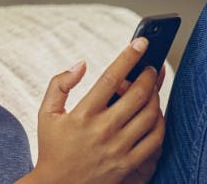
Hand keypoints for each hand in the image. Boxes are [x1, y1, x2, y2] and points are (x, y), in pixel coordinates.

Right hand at [25, 38, 166, 182]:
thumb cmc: (52, 147)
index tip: (141, 42)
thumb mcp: (46, 113)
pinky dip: (160, 122)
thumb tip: (81, 64)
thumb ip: (59, 84)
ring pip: (150, 115)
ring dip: (156, 97)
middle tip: (150, 67)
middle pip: (138, 94)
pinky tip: (155, 114)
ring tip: (152, 89)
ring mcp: (118, 148)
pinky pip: (155, 138)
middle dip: (149, 75)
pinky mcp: (129, 163)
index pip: (111, 78)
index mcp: (82, 114)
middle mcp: (102, 130)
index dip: (129, 57)